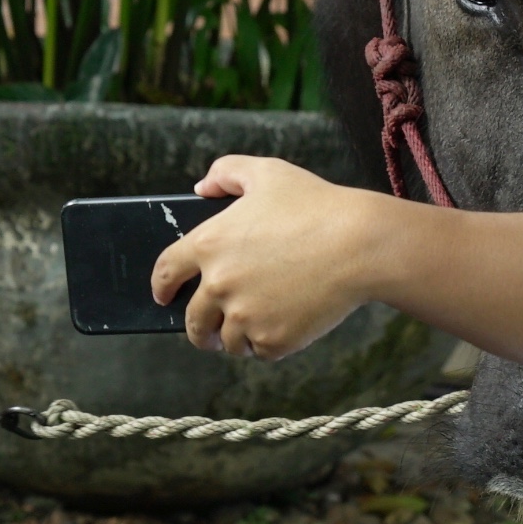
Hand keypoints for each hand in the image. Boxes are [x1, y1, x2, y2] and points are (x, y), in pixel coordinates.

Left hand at [150, 156, 376, 359]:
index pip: (165, 272)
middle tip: (208, 330)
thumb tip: (202, 188)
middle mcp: (218, 284)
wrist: (360, 245)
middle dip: (197, 327)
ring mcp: (244, 316)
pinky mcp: (271, 340)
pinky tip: (283, 325)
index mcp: (209, 244)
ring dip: (234, 336)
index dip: (162, 286)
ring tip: (253, 325)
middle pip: (192, 319)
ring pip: (225, 341)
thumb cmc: (317, 205)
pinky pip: (258, 351)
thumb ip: (227, 172)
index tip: (165, 296)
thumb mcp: (268, 173)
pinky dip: (267, 343)